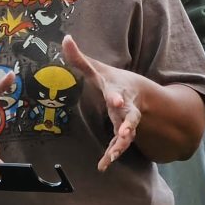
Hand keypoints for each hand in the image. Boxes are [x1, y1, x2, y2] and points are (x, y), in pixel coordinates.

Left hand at [63, 35, 142, 171]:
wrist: (139, 93)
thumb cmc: (114, 80)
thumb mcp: (98, 69)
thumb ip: (80, 58)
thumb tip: (65, 38)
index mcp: (118, 89)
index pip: (116, 92)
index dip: (116, 96)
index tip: (116, 100)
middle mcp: (126, 107)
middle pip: (129, 116)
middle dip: (128, 124)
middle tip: (125, 133)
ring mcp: (127, 122)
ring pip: (128, 134)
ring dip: (122, 144)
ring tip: (115, 155)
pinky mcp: (123, 134)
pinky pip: (119, 146)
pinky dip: (112, 155)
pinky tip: (103, 166)